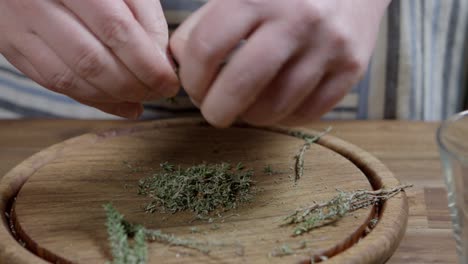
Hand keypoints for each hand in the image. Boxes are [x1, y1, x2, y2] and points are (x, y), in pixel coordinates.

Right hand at [0, 0, 178, 117]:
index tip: (169, 81)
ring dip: (113, 97)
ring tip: (142, 99)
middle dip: (133, 86)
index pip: (115, 30)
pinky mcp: (12, 46)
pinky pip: (54, 84)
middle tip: (159, 94)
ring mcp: (18, 26)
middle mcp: (37, 1)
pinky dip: (92, 99)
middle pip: (92, 61)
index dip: (147, 64)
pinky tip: (120, 103)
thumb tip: (161, 63)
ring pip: (71, 79)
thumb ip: (144, 17)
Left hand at [170, 0, 389, 126]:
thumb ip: (205, 24)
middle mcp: (297, 19)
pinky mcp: (352, 67)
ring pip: (275, 107)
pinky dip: (285, 117)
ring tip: (245, 106)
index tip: (192, 87)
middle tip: (213, 112)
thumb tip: (179, 63)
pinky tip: (276, 104)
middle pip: (241, 85)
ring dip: (250, 116)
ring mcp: (328, 45)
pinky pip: (308, 112)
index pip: (207, 48)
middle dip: (216, 110)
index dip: (191, 78)